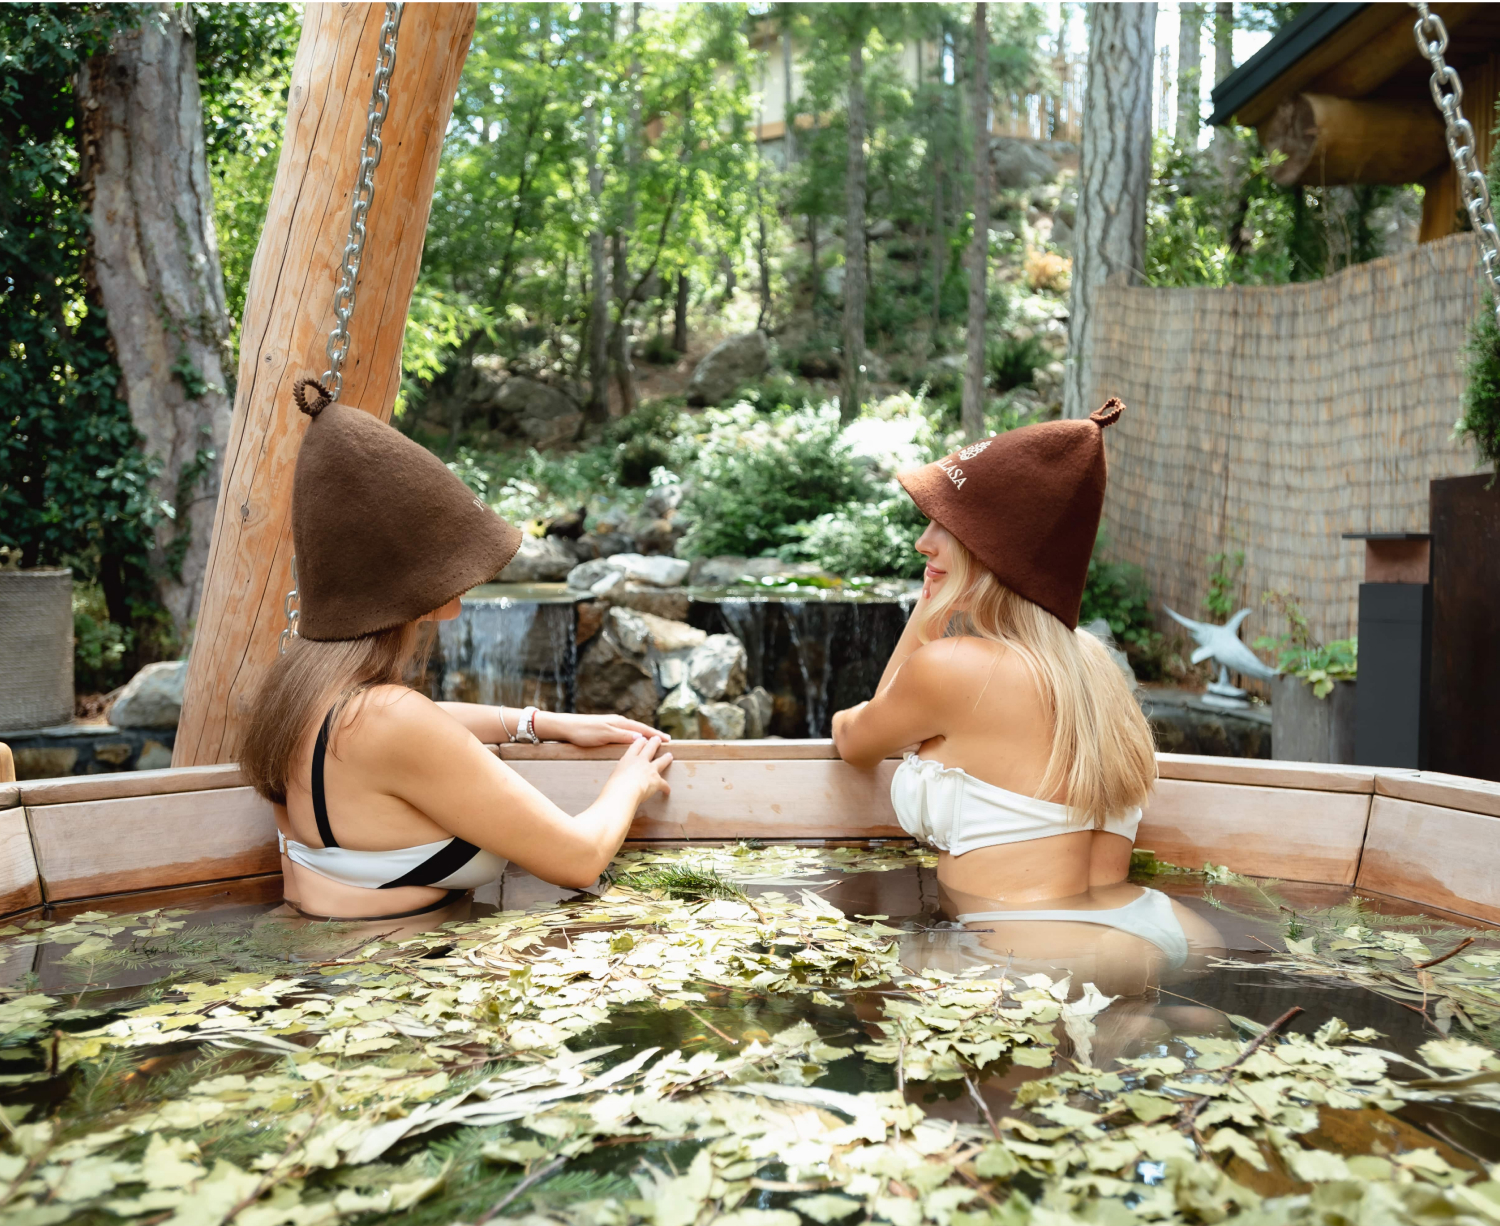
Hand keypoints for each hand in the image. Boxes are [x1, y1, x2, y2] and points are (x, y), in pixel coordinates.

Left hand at [539, 712, 668, 746]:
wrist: (566, 727)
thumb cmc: (584, 732)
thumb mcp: (604, 735)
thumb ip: (622, 736)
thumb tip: (641, 738)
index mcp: (620, 723)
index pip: (643, 729)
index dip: (656, 735)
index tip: (669, 740)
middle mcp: (618, 722)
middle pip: (640, 728)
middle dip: (653, 734)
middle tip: (667, 741)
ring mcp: (612, 725)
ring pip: (633, 731)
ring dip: (645, 736)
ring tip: (654, 741)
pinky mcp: (606, 729)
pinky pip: (626, 733)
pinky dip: (635, 737)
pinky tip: (634, 742)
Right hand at [607, 735, 671, 803]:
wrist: (623, 792)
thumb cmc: (614, 785)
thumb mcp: (614, 775)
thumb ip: (621, 773)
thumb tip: (621, 777)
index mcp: (628, 759)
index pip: (635, 747)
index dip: (640, 742)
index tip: (643, 738)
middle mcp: (640, 761)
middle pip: (650, 748)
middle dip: (654, 743)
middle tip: (658, 739)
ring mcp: (650, 769)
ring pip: (661, 761)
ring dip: (666, 758)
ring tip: (670, 756)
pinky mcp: (656, 780)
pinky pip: (664, 784)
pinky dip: (666, 788)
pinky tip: (667, 791)